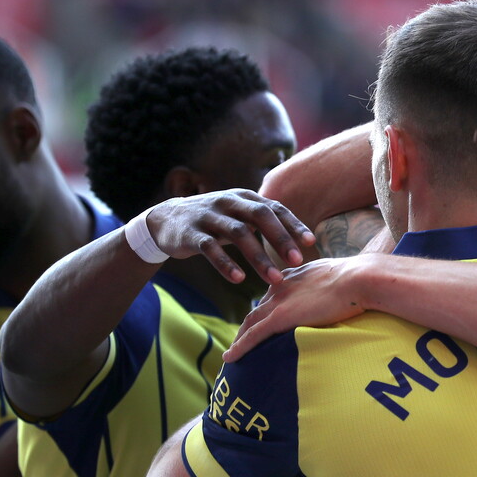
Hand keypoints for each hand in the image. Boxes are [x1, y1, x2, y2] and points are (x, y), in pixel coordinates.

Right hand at [144, 190, 315, 284]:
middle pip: (260, 216)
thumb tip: (301, 239)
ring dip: (259, 257)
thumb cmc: (215, 221)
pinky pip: (210, 248)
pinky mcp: (190, 233)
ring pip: (238, 233)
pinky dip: (225, 263)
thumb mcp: (239, 215)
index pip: (274, 208)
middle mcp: (229, 202)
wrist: (166, 220)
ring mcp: (209, 216)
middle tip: (297, 260)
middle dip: (280, 238)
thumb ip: (265, 222)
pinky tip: (239, 279)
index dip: (293, 224)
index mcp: (245, 198)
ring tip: (274, 278)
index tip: (310, 242)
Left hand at [224, 256, 368, 360]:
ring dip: (240, 337)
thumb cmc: (363, 279)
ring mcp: (279, 301)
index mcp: (297, 274)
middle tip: (242, 338)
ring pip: (250, 322)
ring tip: (233, 351)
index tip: (264, 318)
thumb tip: (351, 296)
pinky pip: (253, 336)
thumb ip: (337, 287)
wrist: (361, 278)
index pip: (275, 293)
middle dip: (249, 323)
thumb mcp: (345, 278)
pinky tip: (229, 358)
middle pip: (259, 307)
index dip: (267, 307)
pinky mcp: (280, 317)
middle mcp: (282, 285)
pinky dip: (239, 347)